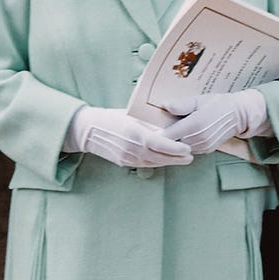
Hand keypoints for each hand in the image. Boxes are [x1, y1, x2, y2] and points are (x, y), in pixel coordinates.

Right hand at [64, 107, 192, 167]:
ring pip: (154, 163)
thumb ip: (149, 123)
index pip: (160, 144)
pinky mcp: (124, 162)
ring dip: (169, 162)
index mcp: (134, 132)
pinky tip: (165, 160)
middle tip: (191, 156)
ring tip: (182, 159)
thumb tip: (169, 126)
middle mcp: (131, 148)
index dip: (175, 149)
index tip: (187, 148)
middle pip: (159, 157)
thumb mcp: (131, 115)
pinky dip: (157, 162)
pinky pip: (145, 164)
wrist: (88, 130)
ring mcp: (127, 157)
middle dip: (177, 158)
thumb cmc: (111, 117)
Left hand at [156, 89, 268, 154]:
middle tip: (153, 131)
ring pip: (180, 148)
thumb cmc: (218, 104)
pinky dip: (183, 144)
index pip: (168, 135)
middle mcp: (198, 138)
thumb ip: (181, 105)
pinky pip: (190, 149)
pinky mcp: (207, 150)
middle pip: (172, 143)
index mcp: (194, 124)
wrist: (239, 115)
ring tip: (167, 133)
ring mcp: (203, 146)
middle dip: (164, 138)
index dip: (156, 133)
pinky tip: (180, 136)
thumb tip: (164, 106)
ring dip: (174, 142)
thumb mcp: (199, 100)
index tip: (147, 130)